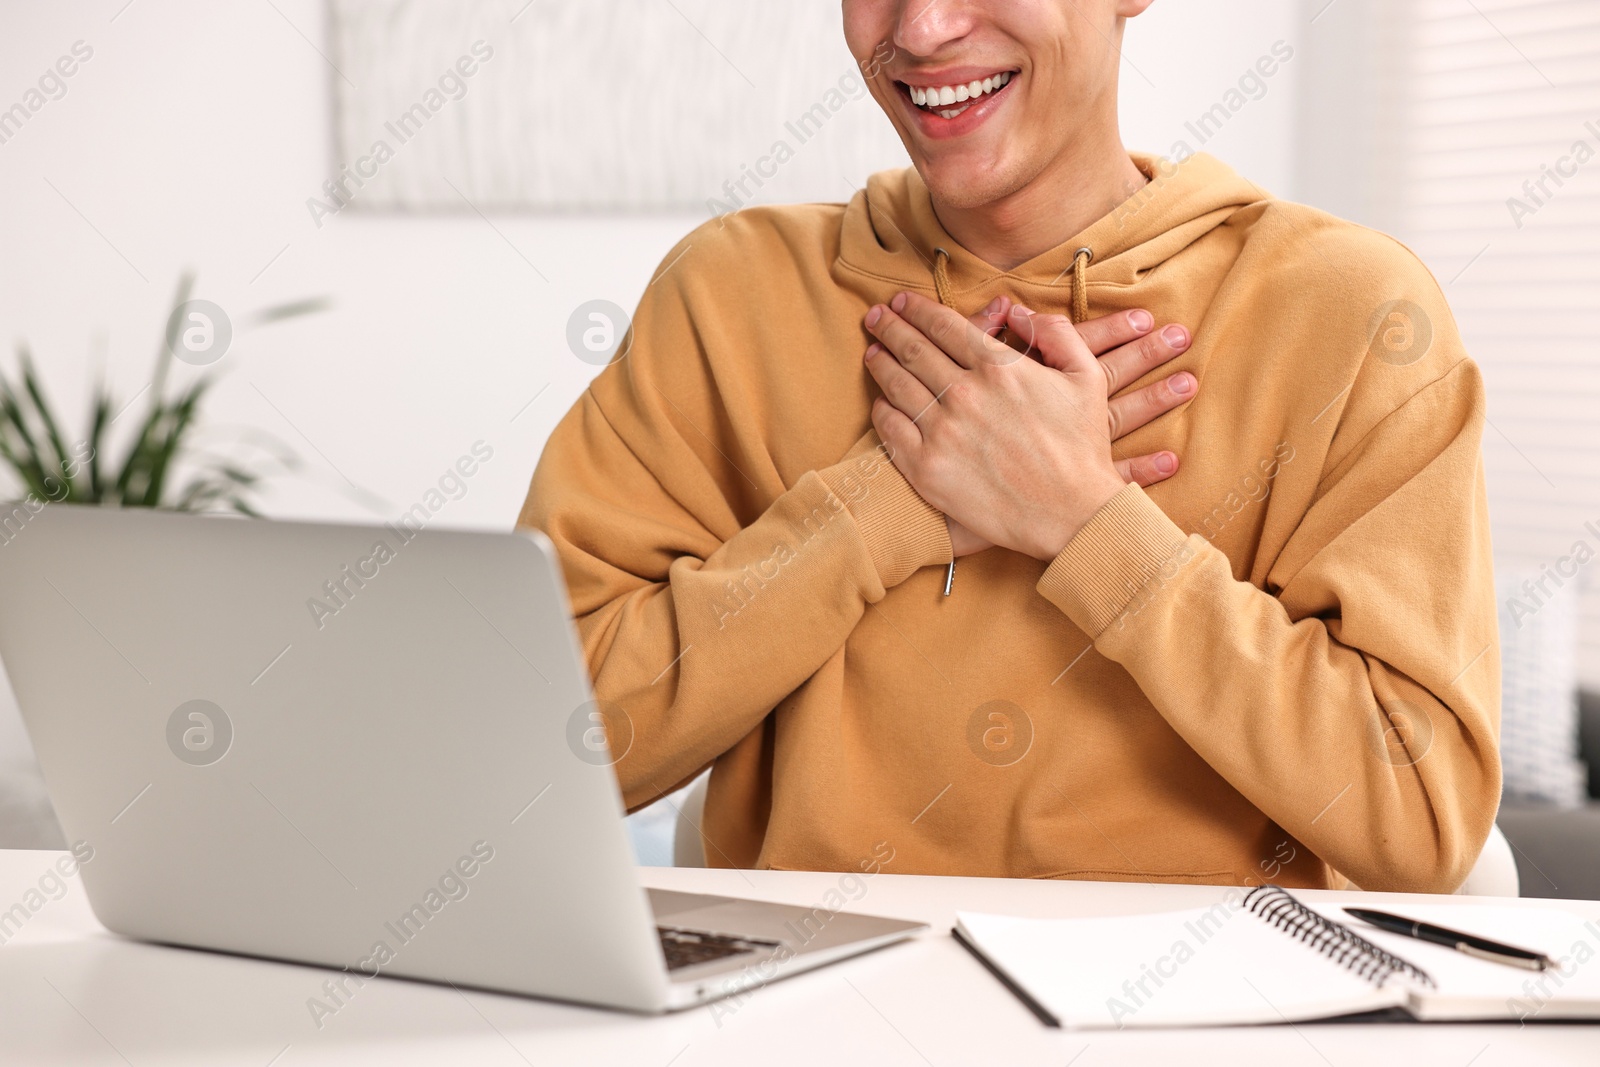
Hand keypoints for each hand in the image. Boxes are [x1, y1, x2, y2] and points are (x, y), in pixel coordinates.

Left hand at [865, 293, 1196, 558]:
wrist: (1072, 515)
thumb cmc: (1082, 448)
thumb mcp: (1087, 377)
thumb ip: (1055, 333)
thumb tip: (1017, 311)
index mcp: (999, 367)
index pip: (945, 325)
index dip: (918, 309)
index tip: (903, 302)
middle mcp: (964, 393)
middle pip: (914, 349)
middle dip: (890, 326)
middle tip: (876, 316)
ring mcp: (942, 431)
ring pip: (896, 385)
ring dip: (880, 362)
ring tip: (872, 351)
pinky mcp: (927, 468)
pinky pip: (890, 430)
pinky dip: (881, 410)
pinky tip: (881, 401)